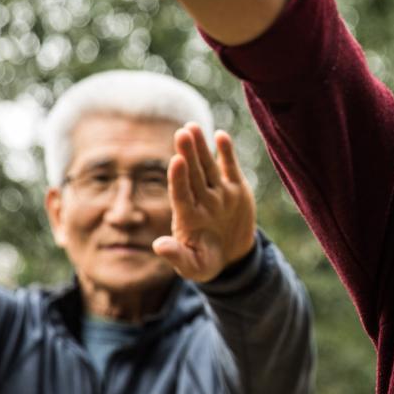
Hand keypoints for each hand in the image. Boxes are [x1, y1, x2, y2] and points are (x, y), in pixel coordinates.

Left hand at [154, 124, 257, 282]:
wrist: (231, 256)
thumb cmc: (207, 262)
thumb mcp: (193, 266)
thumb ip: (176, 256)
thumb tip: (158, 246)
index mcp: (188, 217)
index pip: (181, 194)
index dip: (178, 178)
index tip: (176, 160)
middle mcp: (202, 201)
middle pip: (193, 174)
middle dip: (188, 153)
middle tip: (182, 132)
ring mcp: (218, 193)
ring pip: (208, 166)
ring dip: (201, 147)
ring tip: (192, 127)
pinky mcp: (235, 188)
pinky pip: (229, 167)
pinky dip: (226, 152)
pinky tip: (221, 136)